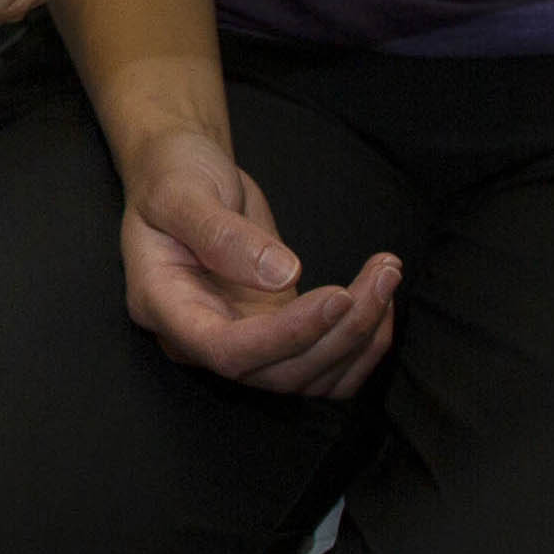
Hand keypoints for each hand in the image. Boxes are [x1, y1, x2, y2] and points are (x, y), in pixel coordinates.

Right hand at [116, 120, 394, 395]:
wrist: (179, 176)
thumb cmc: (172, 176)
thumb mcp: (183, 193)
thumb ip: (222, 235)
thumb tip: (284, 275)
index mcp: (166, 308)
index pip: (226, 351)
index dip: (286, 337)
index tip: (339, 296)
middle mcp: (201, 339)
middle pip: (277, 372)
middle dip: (340, 333)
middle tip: (384, 273)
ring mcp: (240, 341)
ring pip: (307, 377)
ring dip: (359, 340)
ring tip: (387, 276)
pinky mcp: (273, 334)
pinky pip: (321, 367)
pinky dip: (360, 347)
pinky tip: (380, 300)